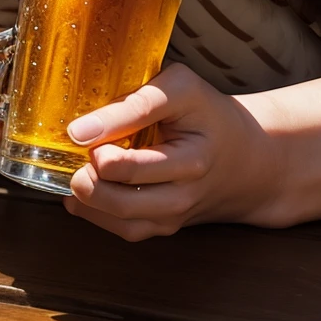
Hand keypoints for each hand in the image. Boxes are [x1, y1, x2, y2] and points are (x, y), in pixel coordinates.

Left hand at [63, 63, 284, 240]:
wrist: (244, 158)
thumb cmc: (207, 115)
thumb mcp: (181, 89)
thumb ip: (137, 101)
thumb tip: (82, 128)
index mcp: (193, 154)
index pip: (141, 151)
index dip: (103, 137)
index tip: (75, 130)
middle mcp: (186, 190)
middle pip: (128, 198)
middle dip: (92, 179)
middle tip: (79, 154)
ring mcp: (176, 213)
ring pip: (124, 220)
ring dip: (90, 200)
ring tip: (77, 172)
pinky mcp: (166, 226)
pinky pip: (125, 231)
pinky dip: (96, 214)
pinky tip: (82, 191)